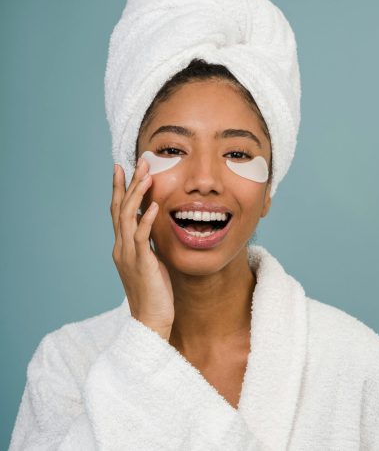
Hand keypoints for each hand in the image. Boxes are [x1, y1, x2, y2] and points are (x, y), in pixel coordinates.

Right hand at [110, 159, 173, 340]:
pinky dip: (146, 220)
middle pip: (121, 209)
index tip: (123, 169)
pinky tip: (153, 206)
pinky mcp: (141, 264)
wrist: (149, 321)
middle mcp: (121, 247)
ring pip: (127, 218)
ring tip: (146, 176)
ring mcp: (129, 255)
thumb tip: (154, 226)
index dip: (121, 189)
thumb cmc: (153, 292)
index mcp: (123, 246)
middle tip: (138, 162)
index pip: (119, 211)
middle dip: (129, 184)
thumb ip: (148, 243)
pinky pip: (141, 238)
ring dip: (137, 195)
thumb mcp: (150, 261)